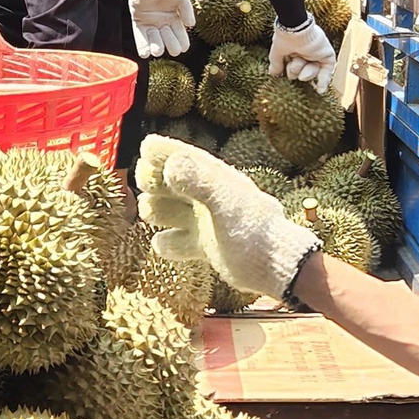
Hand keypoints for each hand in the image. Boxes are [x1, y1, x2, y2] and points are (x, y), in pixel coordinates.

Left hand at [129, 0, 196, 57]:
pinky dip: (142, 46)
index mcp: (175, 20)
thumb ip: (187, 11)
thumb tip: (191, 25)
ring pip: (155, 42)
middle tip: (170, 40)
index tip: (183, 47)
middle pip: (169, 42)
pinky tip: (145, 54)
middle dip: (170, 44)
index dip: (182, 43)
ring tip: (157, 49)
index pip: (181, 36)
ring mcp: (151, 24)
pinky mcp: (139, 22)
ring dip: (157, 47)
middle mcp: (163, 24)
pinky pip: (140, 37)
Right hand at [135, 135, 318, 298]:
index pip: (180, 155)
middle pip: (165, 181)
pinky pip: (173, 241)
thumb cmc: (252, 231)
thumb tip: (169, 166)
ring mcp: (202, 221)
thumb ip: (199, 182)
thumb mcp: (225, 203)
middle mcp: (205, 196)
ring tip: (153, 214)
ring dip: (155, 210)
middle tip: (151, 188)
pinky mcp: (203, 246)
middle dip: (153, 181)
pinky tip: (165, 244)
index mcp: (212, 177)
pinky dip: (167, 243)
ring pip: (164, 210)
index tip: (146, 151)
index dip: (161, 152)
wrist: (273, 267)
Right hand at [270, 15, 337, 93]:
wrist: (296, 29)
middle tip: (294, 61)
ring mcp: (317, 55)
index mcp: (294, 52)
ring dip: (306, 70)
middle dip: (296, 70)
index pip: (294, 69)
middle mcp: (306, 54)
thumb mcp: (278, 52)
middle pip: (302, 73)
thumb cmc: (286, 37)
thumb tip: (273, 74)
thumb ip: (277, 64)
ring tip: (301, 60)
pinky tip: (320, 91)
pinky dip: (323, 81)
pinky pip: (327, 72)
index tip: (286, 78)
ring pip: (313, 73)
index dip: (291, 73)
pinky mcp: (327, 55)